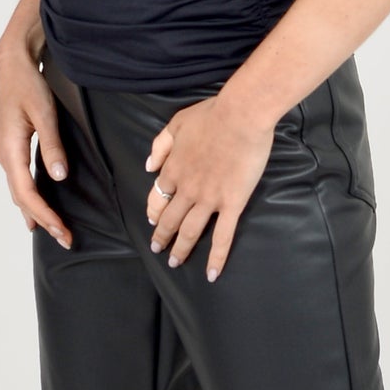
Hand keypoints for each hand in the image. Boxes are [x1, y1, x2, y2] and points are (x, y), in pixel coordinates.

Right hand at [0, 40, 72, 249]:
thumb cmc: (27, 84)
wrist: (11, 63)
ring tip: (54, 230)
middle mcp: (5, 156)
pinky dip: (31, 197)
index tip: (63, 232)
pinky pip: (20, 180)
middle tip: (66, 239)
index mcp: (10, 151)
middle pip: (22, 199)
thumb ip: (51, 145)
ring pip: (20, 191)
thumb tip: (58, 178)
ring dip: (37, 211)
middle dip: (43, 220)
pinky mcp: (12, 147)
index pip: (27, 194)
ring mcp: (6, 152)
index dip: (46, 216)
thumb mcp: (43, 112)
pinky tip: (39, 205)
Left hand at [142, 94, 275, 281]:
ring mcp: (209, 199)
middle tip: (157, 249)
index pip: (157, 197)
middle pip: (170, 219)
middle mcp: (187, 189)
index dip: (153, 211)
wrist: (241, 116)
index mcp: (174, 168)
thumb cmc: (211, 115)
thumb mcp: (177, 122)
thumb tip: (148, 167)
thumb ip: (160, 145)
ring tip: (174, 262)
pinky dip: (216, 257)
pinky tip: (212, 274)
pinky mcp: (232, 204)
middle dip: (162, 236)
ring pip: (190, 231)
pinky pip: (222, 236)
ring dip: (180, 249)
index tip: (152, 220)